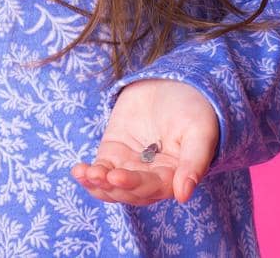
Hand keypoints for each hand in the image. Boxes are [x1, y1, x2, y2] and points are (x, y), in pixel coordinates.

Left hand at [70, 78, 218, 205]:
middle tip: (99, 175)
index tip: (117, 176)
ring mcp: (131, 166)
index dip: (135, 185)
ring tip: (85, 174)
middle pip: (130, 191)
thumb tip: (183, 196)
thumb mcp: (200, 132)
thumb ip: (194, 163)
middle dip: (113, 185)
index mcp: (175, 177)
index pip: (154, 188)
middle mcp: (152, 176)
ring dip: (98, 184)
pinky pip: (100, 170)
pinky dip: (89, 175)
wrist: (175, 83)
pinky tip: (79, 171)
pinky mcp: (113, 153)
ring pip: (112, 186)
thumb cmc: (195, 109)